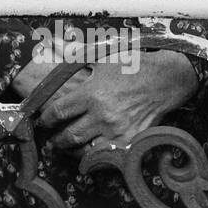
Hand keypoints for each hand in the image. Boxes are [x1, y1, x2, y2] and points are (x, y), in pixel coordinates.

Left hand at [27, 51, 198, 149]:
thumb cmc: (131, 66)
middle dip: (56, 140)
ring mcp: (117, 131)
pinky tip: (89, 152)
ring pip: (85, 150)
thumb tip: (56, 51)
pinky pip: (106, 156)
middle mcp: (102, 115)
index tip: (43, 120)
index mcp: (90, 94)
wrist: (164, 80)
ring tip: (68, 148)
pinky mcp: (130, 141)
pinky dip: (94, 156)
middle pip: (69, 136)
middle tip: (52, 139)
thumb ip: (77, 57)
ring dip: (73, 151)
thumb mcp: (101, 58)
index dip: (46, 119)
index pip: (58, 112)